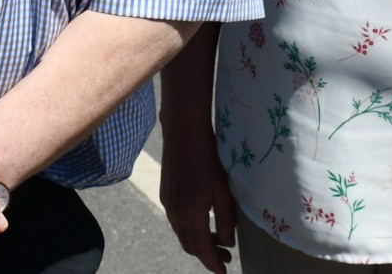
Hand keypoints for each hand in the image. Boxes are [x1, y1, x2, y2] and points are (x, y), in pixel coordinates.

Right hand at [159, 121, 235, 272]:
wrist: (183, 131)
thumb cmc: (208, 159)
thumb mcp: (224, 192)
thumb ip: (226, 221)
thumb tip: (227, 242)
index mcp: (190, 214)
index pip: (202, 250)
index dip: (214, 264)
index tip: (224, 271)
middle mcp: (174, 212)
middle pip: (189, 245)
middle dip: (207, 255)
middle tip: (226, 257)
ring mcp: (167, 203)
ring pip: (182, 233)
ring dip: (198, 241)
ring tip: (217, 240)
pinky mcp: (165, 194)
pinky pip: (177, 220)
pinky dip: (190, 228)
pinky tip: (203, 221)